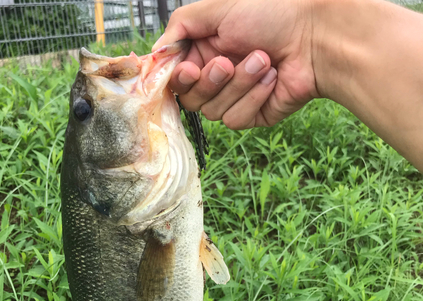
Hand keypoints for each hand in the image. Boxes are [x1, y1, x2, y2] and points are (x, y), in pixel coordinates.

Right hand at [153, 0, 318, 128]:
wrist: (315, 36)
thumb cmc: (271, 14)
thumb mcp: (217, 9)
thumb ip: (180, 26)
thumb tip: (156, 51)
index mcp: (204, 52)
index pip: (175, 78)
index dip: (178, 80)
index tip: (188, 70)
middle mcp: (215, 77)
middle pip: (191, 99)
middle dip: (211, 81)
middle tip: (228, 61)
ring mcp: (233, 98)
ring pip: (212, 111)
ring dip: (239, 85)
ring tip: (263, 60)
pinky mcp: (251, 115)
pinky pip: (235, 119)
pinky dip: (253, 97)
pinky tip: (272, 78)